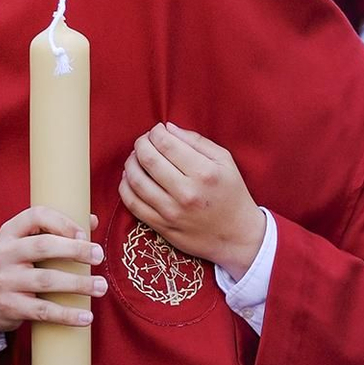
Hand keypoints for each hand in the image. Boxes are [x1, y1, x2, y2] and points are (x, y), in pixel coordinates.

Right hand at [0, 207, 102, 335]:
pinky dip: (67, 315)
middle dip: (75, 250)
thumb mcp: (21, 244)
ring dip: (78, 284)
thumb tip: (91, 220)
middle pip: (43, 246)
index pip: (35, 216)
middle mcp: (4, 254)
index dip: (62, 222)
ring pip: (46, 281)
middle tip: (99, 256)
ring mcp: (5, 281)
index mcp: (9, 233)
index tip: (84, 233)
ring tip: (101, 287)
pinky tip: (86, 317)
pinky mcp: (10, 307)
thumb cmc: (11, 266)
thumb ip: (52, 231)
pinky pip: (43, 311)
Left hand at [119, 122, 264, 278]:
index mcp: (204, 172)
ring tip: (136, 157)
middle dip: (141, 144)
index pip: (166, 144)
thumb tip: (168, 128)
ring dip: (130, 163)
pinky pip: (133, 204)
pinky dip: (125, 187)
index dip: (155, 132)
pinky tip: (129, 178)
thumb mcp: (225, 161)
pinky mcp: (162, 227)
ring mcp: (171, 212)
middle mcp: (186, 192)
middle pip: (148, 159)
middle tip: (144, 142)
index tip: (157, 131)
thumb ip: (196, 141)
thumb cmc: (232, 194)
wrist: (237, 236)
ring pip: (136, 181)